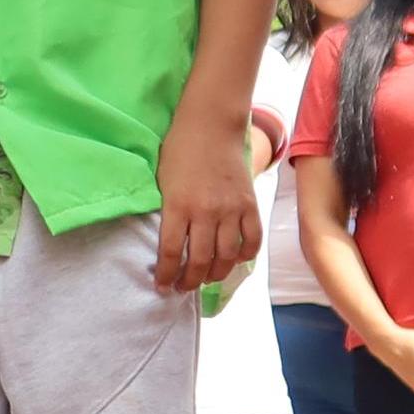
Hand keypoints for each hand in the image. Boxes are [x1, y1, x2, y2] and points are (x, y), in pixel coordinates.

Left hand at [152, 108, 258, 294]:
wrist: (211, 125)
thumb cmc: (179, 149)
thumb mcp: (161, 180)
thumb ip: (167, 211)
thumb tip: (167, 242)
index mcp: (177, 206)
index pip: (171, 253)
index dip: (166, 275)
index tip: (162, 287)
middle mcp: (205, 212)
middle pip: (199, 261)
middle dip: (189, 281)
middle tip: (183, 288)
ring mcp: (230, 210)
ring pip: (226, 256)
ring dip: (215, 273)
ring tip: (205, 278)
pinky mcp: (249, 205)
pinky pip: (251, 240)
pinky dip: (245, 255)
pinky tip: (234, 260)